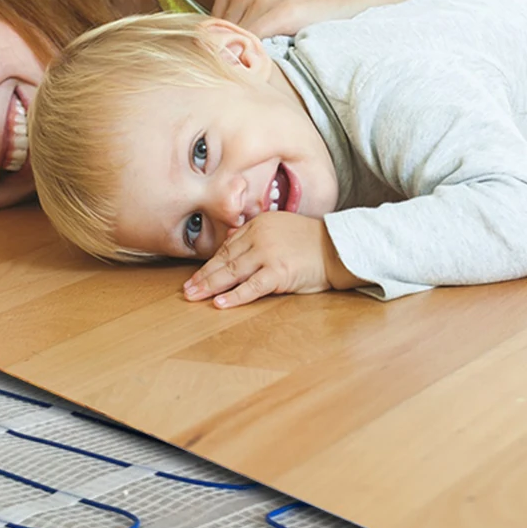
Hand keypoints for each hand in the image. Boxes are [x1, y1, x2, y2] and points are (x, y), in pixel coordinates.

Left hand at [182, 212, 361, 308]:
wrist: (339, 248)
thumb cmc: (311, 243)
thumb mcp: (280, 229)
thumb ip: (256, 235)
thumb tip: (231, 240)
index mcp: (259, 224)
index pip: (228, 247)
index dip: (209, 263)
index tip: (196, 275)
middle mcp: (260, 236)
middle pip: (225, 259)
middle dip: (203, 276)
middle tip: (187, 290)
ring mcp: (269, 254)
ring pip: (232, 272)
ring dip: (210, 286)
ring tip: (194, 296)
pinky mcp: (279, 272)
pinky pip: (251, 287)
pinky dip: (234, 296)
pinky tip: (220, 303)